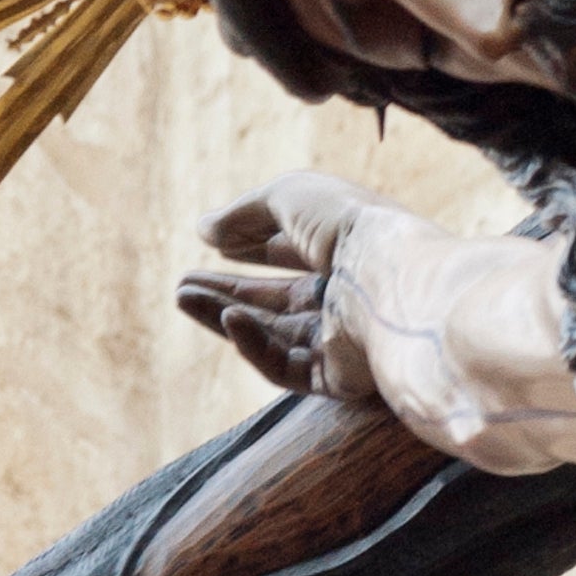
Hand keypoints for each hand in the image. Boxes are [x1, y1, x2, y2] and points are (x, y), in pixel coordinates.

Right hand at [179, 168, 377, 400]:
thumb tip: (202, 229)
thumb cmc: (351, 228)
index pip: (294, 252)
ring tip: (181, 297)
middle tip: (182, 285)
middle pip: (278, 298)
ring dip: (224, 315)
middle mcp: (350, 296)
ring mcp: (346, 339)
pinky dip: (253, 345)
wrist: (394, 282)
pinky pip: (286, 367)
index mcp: (352, 249)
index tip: (215, 242)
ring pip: (274, 333)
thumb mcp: (290, 197)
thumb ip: (243, 213)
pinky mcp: (340, 378)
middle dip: (228, 289)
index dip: (252, 248)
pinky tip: (229, 320)